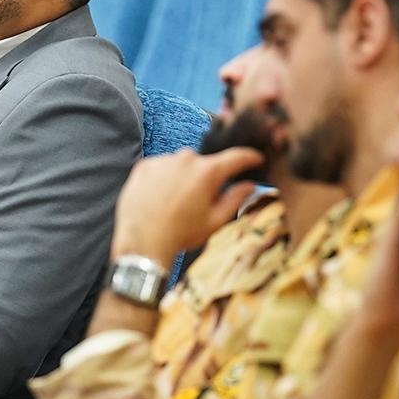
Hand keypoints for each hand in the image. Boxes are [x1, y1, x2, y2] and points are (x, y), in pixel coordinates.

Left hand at [110, 147, 263, 264]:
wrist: (142, 242)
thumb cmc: (180, 234)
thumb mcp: (215, 221)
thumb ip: (236, 199)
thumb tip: (249, 186)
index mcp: (208, 172)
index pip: (236, 157)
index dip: (249, 157)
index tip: (255, 158)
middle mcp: (186, 160)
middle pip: (205, 163)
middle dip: (206, 178)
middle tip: (199, 201)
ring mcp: (163, 161)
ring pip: (181, 165)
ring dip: (183, 177)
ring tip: (175, 203)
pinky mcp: (144, 166)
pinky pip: (161, 167)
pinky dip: (164, 178)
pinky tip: (160, 198)